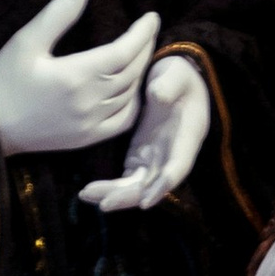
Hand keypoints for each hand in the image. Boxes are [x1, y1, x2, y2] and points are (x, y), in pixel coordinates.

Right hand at [0, 0, 162, 157]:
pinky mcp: (86, 139)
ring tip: (142, 53)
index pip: (124, 51)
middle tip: (150, 30)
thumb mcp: (26, 41)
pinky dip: (133, 102)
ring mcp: (90, 124)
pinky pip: (123, 120)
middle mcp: (89, 102)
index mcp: (76, 75)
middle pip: (132, 71)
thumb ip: (58, 13)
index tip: (152, 17)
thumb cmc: (4, 80)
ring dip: (141, 72)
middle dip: (145, 48)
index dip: (142, 33)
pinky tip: (132, 88)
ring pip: (130, 95)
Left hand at [80, 55, 210, 213]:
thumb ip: (169, 83)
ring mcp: (156, 157)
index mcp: (188, 135)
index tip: (146, 200)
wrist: (172, 78)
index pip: (178, 166)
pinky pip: (126, 179)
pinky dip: (111, 188)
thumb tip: (157, 95)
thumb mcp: (177, 73)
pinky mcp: (141, 156)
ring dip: (115, 195)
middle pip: (153, 184)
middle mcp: (173, 153)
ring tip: (86, 195)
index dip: (163, 184)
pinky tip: (91, 191)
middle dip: (129, 196)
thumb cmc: (178, 75)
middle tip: (103, 202)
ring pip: (137, 186)